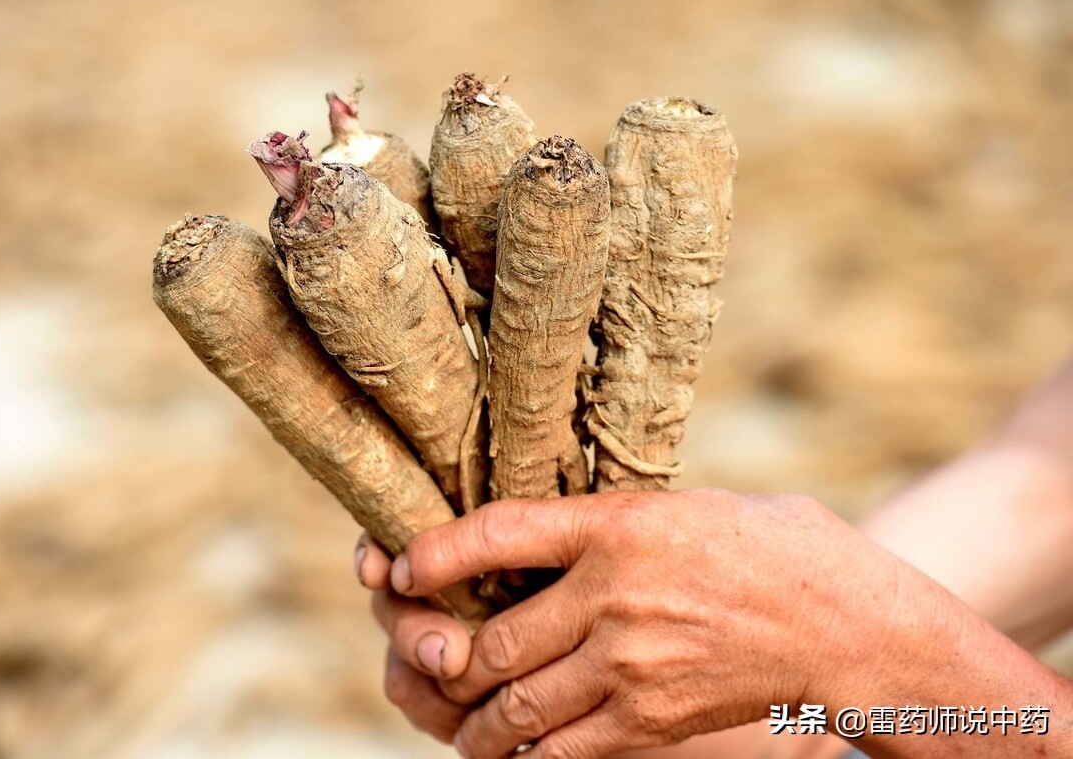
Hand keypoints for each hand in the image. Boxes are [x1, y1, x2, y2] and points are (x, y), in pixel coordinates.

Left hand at [373, 489, 910, 758]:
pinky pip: (562, 749)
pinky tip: (522, 749)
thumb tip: (535, 539)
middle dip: (445, 658)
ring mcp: (631, 662)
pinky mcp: (651, 717)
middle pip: (494, 642)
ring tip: (467, 726)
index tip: (401, 566)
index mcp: (618, 526)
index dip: (437, 552)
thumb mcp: (680, 508)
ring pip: (516, 707)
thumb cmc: (763, 547)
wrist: (842, 623)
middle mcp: (614, 594)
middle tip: (426, 661)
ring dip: (477, 723)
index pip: (500, 533)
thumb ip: (606, 525)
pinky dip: (530, 753)